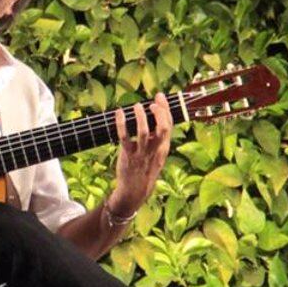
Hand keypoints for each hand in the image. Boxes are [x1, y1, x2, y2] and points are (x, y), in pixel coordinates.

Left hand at [109, 92, 172, 218]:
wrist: (135, 190)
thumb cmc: (145, 169)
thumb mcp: (157, 155)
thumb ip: (158, 138)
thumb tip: (156, 116)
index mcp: (163, 148)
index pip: (169, 126)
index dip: (165, 109)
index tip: (160, 96)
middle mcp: (155, 150)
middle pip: (162, 129)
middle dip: (159, 113)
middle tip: (152, 103)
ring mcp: (141, 153)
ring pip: (144, 133)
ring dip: (141, 117)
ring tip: (137, 106)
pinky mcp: (128, 156)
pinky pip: (124, 138)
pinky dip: (121, 124)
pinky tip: (118, 112)